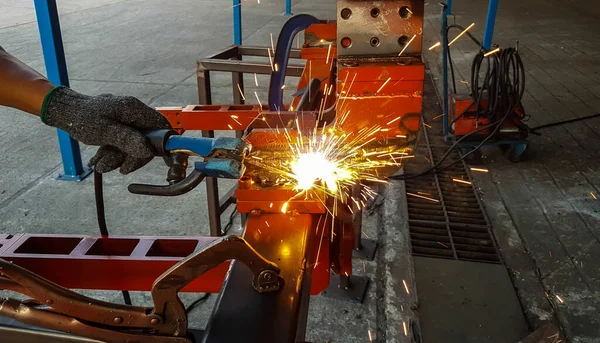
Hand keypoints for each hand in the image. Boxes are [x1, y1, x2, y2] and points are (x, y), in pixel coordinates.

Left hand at [41, 87, 170, 173]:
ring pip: (132, 144)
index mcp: (134, 109)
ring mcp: (125, 120)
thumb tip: (147, 151)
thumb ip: (127, 140)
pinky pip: (122, 143)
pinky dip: (113, 153)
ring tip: (100, 165)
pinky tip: (99, 160)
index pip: (160, 125)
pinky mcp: (118, 126)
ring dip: (118, 158)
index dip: (162, 142)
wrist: (63, 111)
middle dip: (132, 156)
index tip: (158, 158)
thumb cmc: (81, 118)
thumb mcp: (104, 131)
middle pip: (146, 139)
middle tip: (119, 169)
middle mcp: (133, 113)